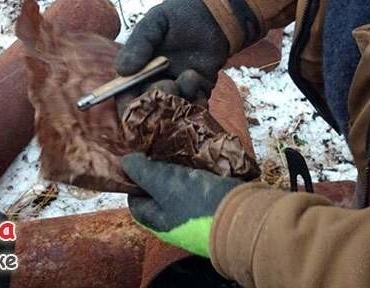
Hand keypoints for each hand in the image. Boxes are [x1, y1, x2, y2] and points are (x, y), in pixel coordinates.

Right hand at [115, 0, 228, 109]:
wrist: (214, 16)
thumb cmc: (180, 15)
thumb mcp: (155, 22)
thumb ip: (138, 43)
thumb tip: (122, 71)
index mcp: (139, 69)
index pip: (125, 94)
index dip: (127, 103)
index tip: (134, 98)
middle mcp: (156, 83)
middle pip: (148, 108)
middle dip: (156, 100)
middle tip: (168, 83)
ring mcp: (178, 89)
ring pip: (171, 111)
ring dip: (178, 99)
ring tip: (188, 75)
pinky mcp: (198, 92)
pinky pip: (194, 108)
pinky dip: (195, 101)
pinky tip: (196, 77)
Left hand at [122, 153, 242, 257]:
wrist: (244, 218)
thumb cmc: (198, 204)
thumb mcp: (165, 184)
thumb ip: (144, 172)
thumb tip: (125, 162)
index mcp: (157, 221)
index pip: (136, 199)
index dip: (134, 178)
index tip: (138, 158)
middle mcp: (175, 221)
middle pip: (160, 193)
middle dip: (160, 171)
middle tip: (162, 149)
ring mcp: (196, 215)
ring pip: (182, 188)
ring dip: (182, 170)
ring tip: (181, 148)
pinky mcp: (216, 206)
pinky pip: (202, 187)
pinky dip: (200, 172)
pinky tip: (202, 157)